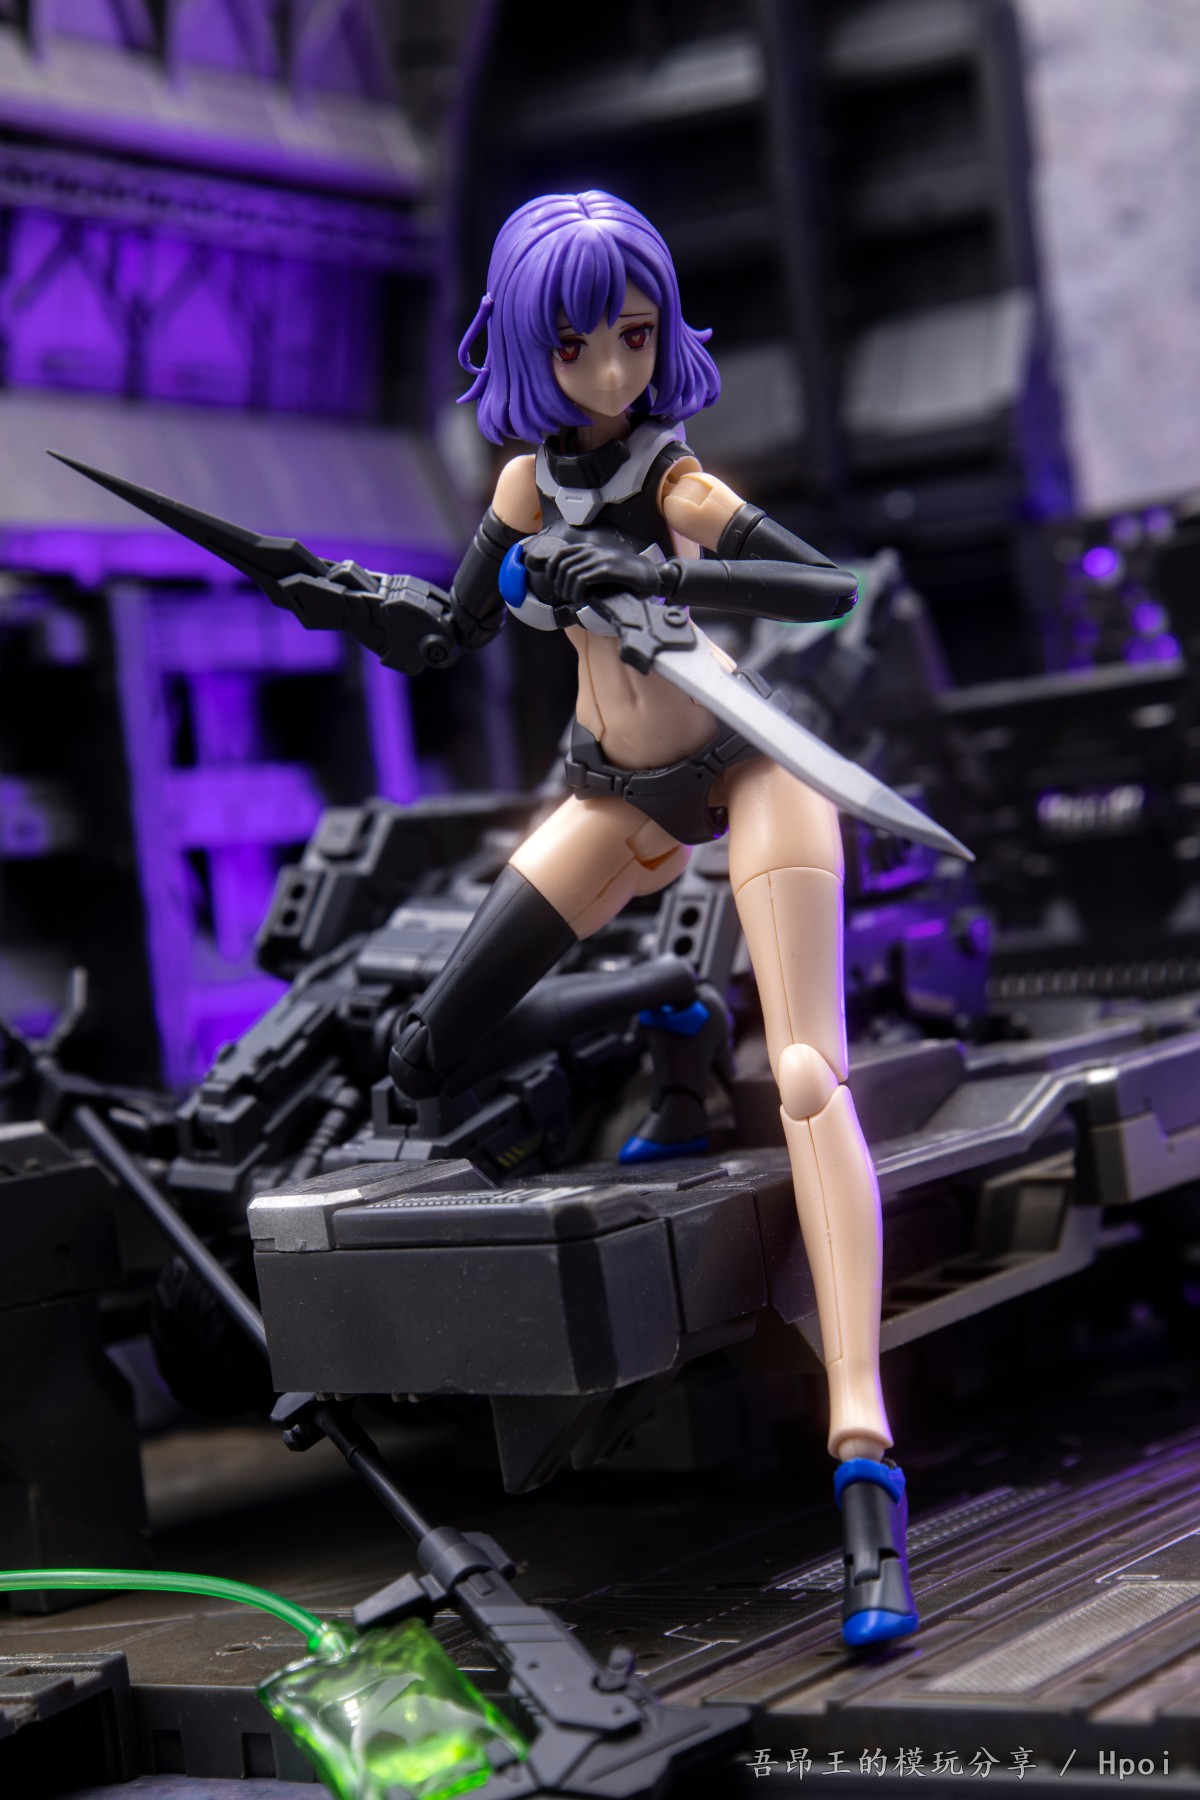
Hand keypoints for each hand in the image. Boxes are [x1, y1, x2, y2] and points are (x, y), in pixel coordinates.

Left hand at [522, 539, 665, 608]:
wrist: (649, 575)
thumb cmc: (625, 576)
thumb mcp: (602, 567)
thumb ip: (586, 568)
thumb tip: (567, 580)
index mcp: (590, 548)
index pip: (561, 553)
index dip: (551, 567)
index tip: (552, 580)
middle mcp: (593, 551)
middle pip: (563, 565)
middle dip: (559, 583)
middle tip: (564, 595)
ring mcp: (600, 559)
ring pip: (570, 573)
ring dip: (567, 590)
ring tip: (573, 599)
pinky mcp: (607, 570)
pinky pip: (582, 580)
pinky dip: (576, 592)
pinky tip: (580, 600)